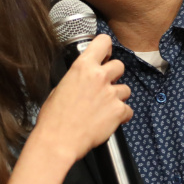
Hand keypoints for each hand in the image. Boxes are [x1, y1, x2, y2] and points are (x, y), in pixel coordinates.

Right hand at [32, 34, 131, 164]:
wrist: (58, 141)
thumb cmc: (54, 118)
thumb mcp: (60, 88)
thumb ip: (78, 78)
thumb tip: (84, 79)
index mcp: (82, 67)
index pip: (103, 42)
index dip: (106, 48)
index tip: (105, 55)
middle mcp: (99, 76)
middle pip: (119, 65)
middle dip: (114, 76)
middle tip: (103, 87)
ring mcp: (111, 93)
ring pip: (126, 89)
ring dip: (117, 97)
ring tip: (104, 108)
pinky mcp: (119, 111)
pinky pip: (128, 109)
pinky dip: (121, 115)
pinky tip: (108, 120)